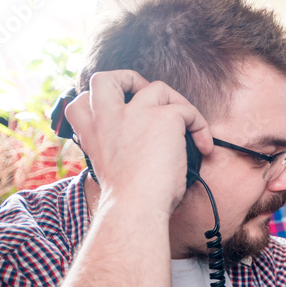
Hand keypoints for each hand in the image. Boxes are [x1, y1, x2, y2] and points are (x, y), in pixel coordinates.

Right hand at [64, 70, 212, 213]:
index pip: (81, 101)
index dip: (97, 101)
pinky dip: (200, 126)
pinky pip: (188, 111)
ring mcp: (135, 113)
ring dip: (177, 104)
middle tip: (149, 99)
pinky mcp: (164, 117)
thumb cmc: (127, 201)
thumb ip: (116, 150)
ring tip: (188, 128)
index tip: (117, 112)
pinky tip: (204, 147)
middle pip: (107, 78)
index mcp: (91, 132)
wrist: (135, 207)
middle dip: (129, 79)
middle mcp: (108, 117)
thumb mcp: (109, 171)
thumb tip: (144, 148)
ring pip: (158, 87)